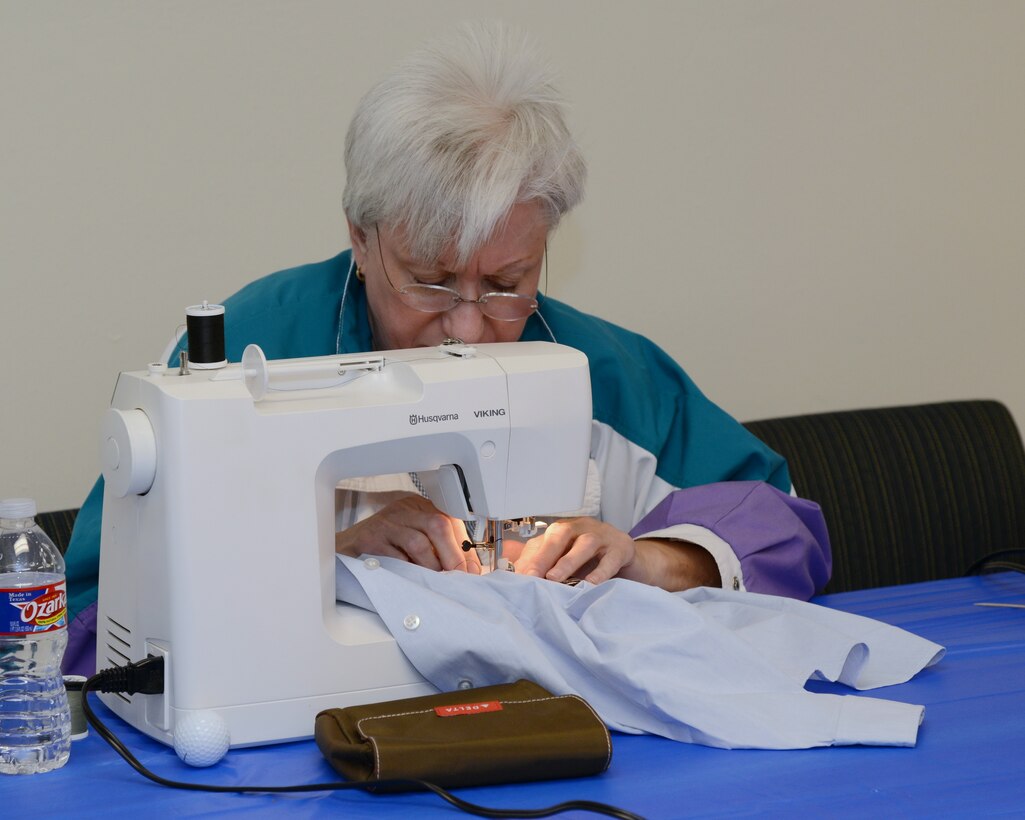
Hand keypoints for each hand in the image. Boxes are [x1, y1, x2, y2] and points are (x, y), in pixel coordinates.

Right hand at [334, 495, 481, 573]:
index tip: (471, 571)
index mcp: (418, 507)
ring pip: (418, 542)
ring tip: (435, 581)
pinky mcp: (369, 539)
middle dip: (452, 556)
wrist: (343, 550)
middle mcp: (403, 510)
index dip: (464, 548)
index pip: (450, 520)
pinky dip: (408, 572)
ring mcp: (385, 523)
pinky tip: (412, 580)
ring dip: (431, 567)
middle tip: (458, 578)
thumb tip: (471, 570)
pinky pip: (395, 558)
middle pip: (437, 525)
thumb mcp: (414, 542)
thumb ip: (442, 552)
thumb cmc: (383, 548)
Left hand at [510, 517, 721, 590]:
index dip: (529, 559)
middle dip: (543, 555)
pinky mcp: (622, 548)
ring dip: (568, 561)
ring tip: (555, 579)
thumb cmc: (595, 561)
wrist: (632, 561)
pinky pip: (611, 558)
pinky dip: (601, 571)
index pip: (542, 541)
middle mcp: (582, 528)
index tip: (516, 578)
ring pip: (584, 543)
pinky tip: (592, 584)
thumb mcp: (567, 562)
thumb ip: (544, 565)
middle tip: (531, 576)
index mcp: (564, 531)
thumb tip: (515, 574)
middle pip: (560, 534)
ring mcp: (603, 536)